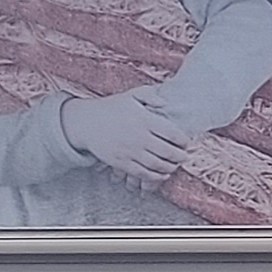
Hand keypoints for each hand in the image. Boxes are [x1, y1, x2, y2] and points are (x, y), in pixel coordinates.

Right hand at [60, 87, 196, 178]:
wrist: (86, 122)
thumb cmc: (111, 108)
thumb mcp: (131, 96)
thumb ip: (150, 95)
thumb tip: (166, 103)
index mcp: (144, 119)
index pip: (173, 134)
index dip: (184, 141)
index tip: (186, 143)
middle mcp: (139, 136)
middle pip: (169, 152)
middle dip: (180, 157)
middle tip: (184, 157)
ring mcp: (130, 151)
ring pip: (158, 165)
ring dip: (171, 168)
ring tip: (174, 165)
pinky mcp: (122, 162)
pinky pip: (144, 174)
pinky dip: (157, 177)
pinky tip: (163, 174)